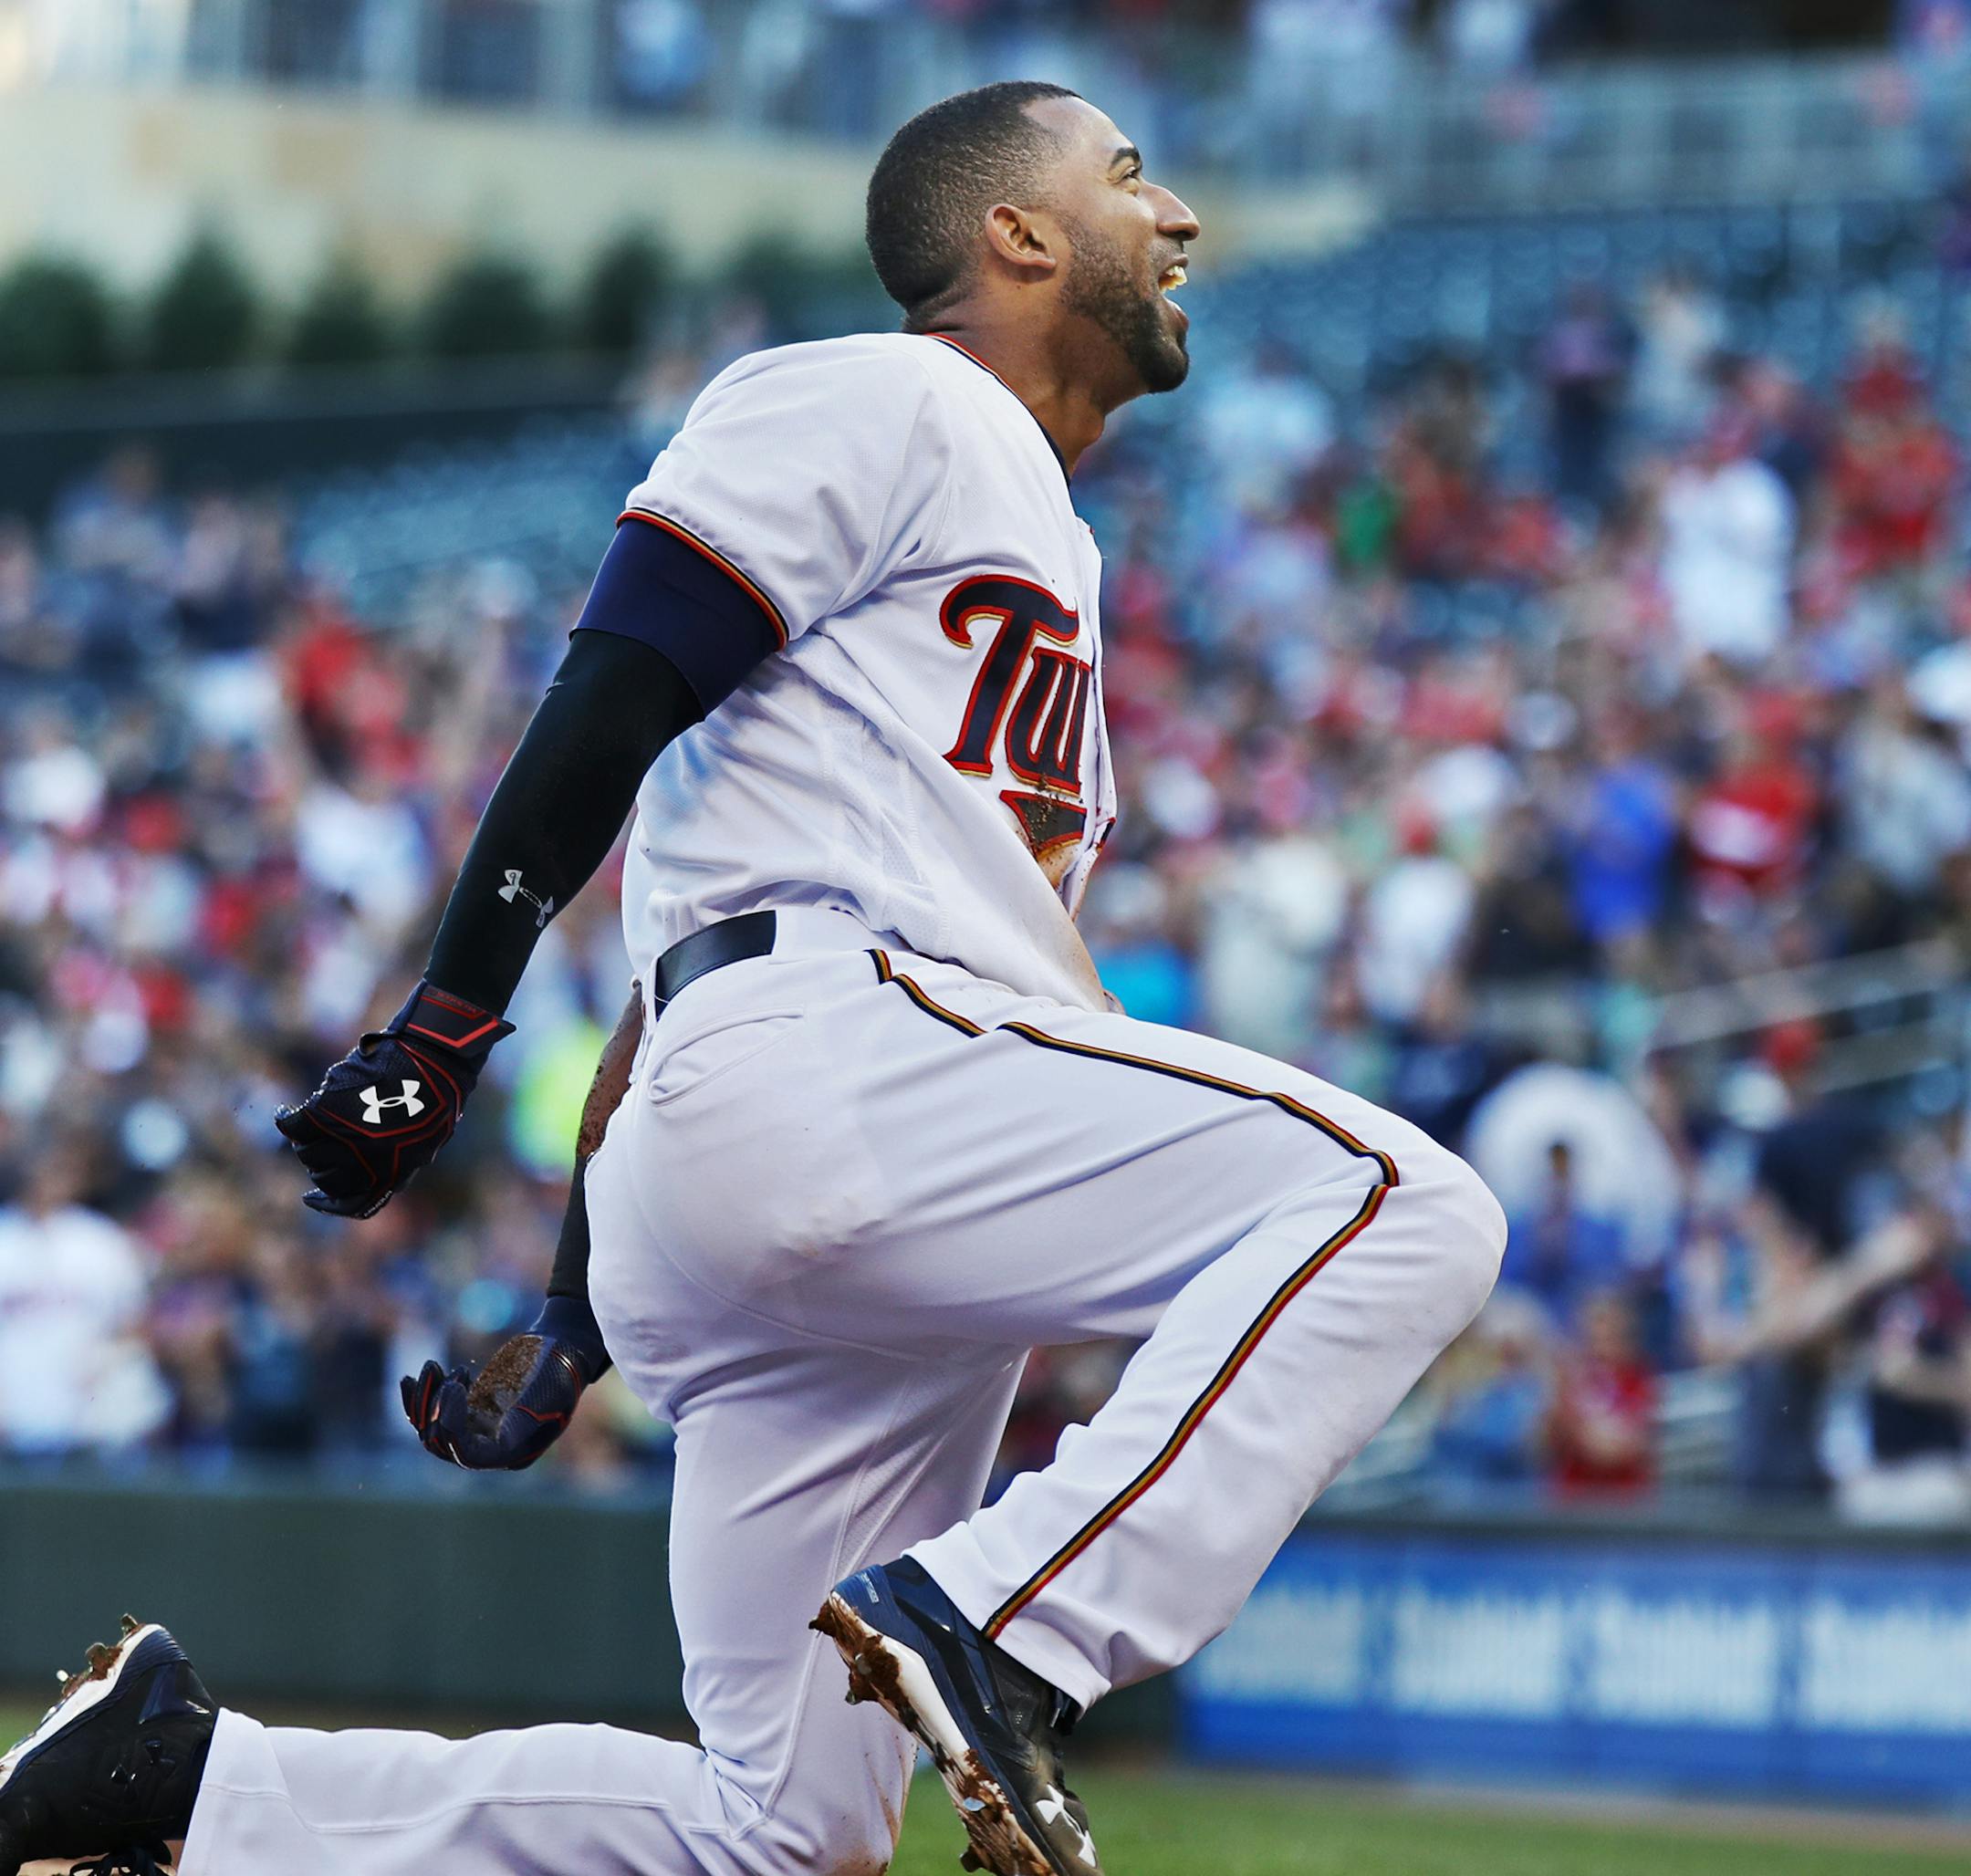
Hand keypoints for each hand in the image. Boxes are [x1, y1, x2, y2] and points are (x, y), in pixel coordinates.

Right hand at [275, 981, 511, 1218]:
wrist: (433, 1059)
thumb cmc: (436, 1095)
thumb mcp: (423, 1141)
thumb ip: (394, 1163)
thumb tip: (367, 1177)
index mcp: (393, 1175)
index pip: (352, 1204)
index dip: (329, 1203)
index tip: (311, 1196)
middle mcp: (365, 1164)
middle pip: (323, 1177)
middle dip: (320, 1164)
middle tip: (320, 1144)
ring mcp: (345, 1138)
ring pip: (306, 1153)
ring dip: (306, 1140)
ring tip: (314, 1120)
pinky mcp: (327, 1112)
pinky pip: (292, 1126)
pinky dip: (285, 1118)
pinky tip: (285, 1111)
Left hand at [401, 1298, 608, 1470]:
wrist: (560, 1348)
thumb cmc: (558, 1368)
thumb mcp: (547, 1392)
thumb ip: (523, 1418)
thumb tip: (499, 1441)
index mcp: (514, 1454)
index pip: (469, 1454)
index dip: (452, 1425)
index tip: (452, 1388)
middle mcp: (491, 1451)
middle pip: (443, 1444)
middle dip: (434, 1409)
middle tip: (445, 1372)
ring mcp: (476, 1433)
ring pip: (431, 1429)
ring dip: (423, 1400)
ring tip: (431, 1366)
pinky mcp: (467, 1415)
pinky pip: (432, 1416)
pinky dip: (419, 1399)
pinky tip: (410, 1379)